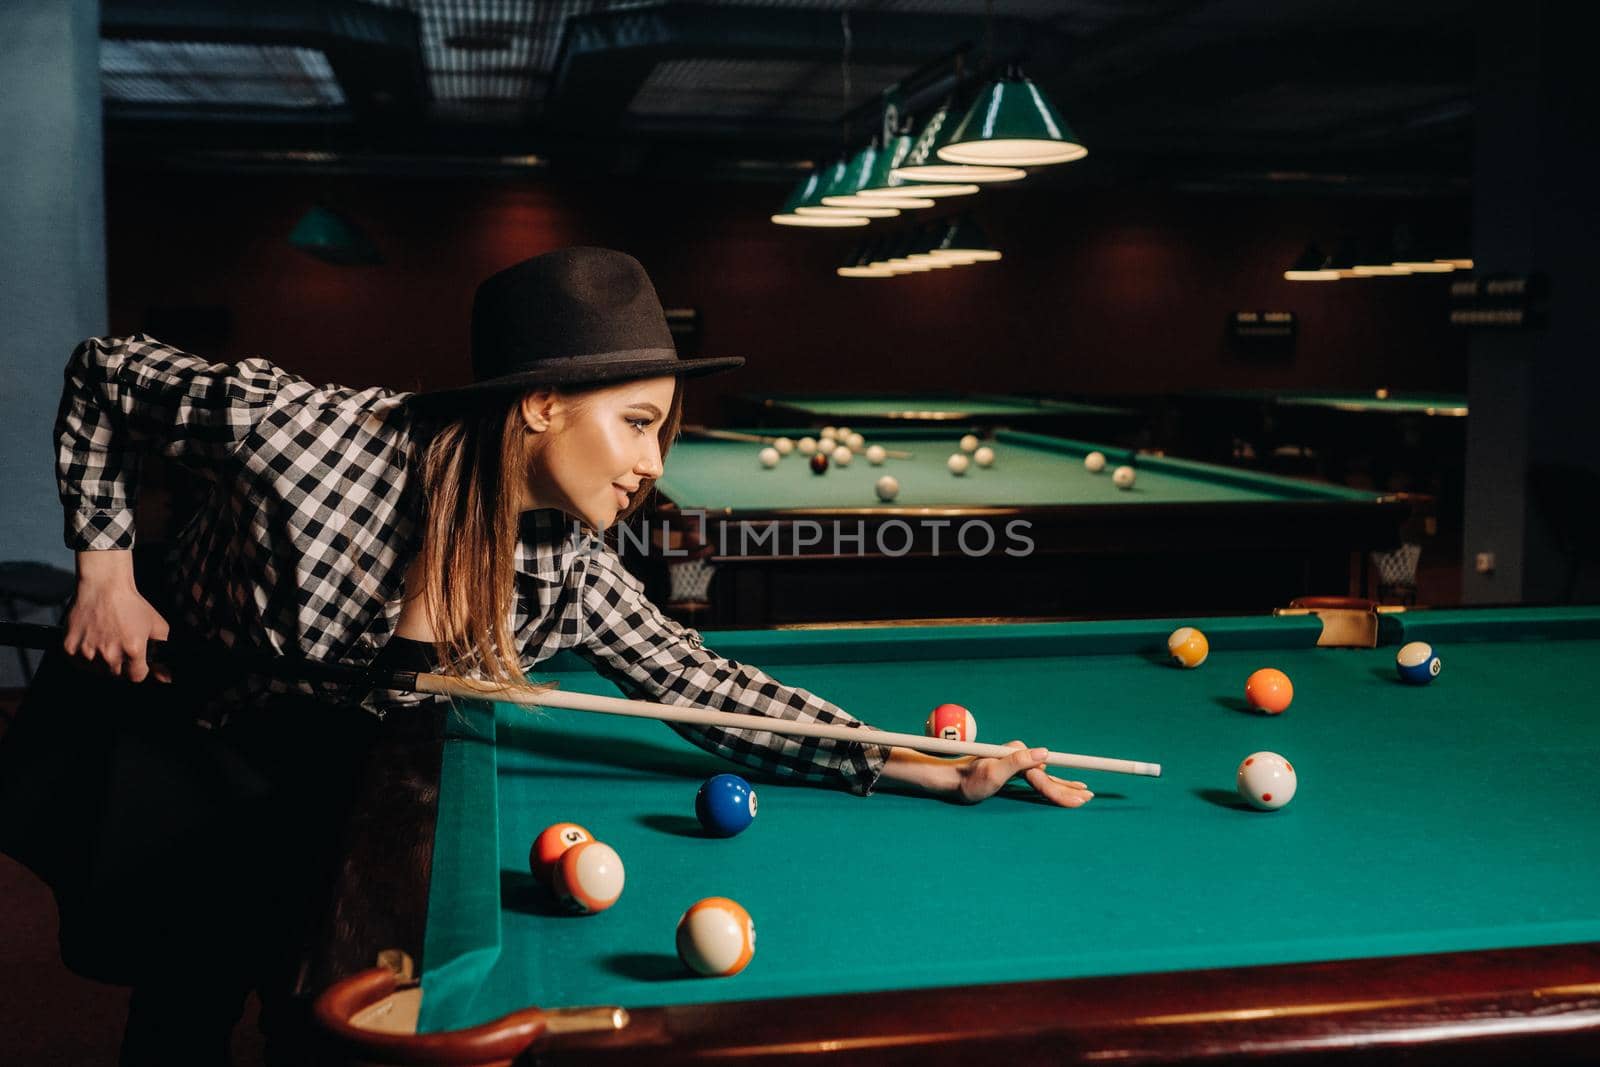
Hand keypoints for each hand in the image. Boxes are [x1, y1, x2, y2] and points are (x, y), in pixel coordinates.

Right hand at [64, 551, 170, 682]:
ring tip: (106, 640)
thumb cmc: (131, 605)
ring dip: (101, 661)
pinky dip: (84, 657)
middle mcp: (109, 654)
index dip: (137, 669)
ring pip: (97, 671)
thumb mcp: (157, 626)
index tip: (135, 660)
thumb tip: (166, 678)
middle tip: (119, 645)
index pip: (136, 677)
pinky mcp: (70, 648)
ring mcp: (87, 652)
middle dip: (120, 664)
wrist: (104, 587)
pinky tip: (92, 641)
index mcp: (133, 650)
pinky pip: (79, 663)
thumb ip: (162, 652)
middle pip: (116, 674)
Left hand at [953, 740, 1093, 806]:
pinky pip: (1039, 779)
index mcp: (1019, 758)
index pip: (1046, 780)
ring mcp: (1018, 763)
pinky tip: (1064, 786)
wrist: (953, 778)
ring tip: (1083, 793)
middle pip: (1050, 778)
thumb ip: (1018, 761)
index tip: (1082, 796)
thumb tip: (1044, 753)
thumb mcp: (992, 773)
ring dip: (1065, 787)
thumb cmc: (969, 780)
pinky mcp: (1015, 769)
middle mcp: (1021, 757)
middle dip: (1069, 789)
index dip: (1065, 789)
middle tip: (1089, 799)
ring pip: (1047, 779)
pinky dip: (1054, 785)